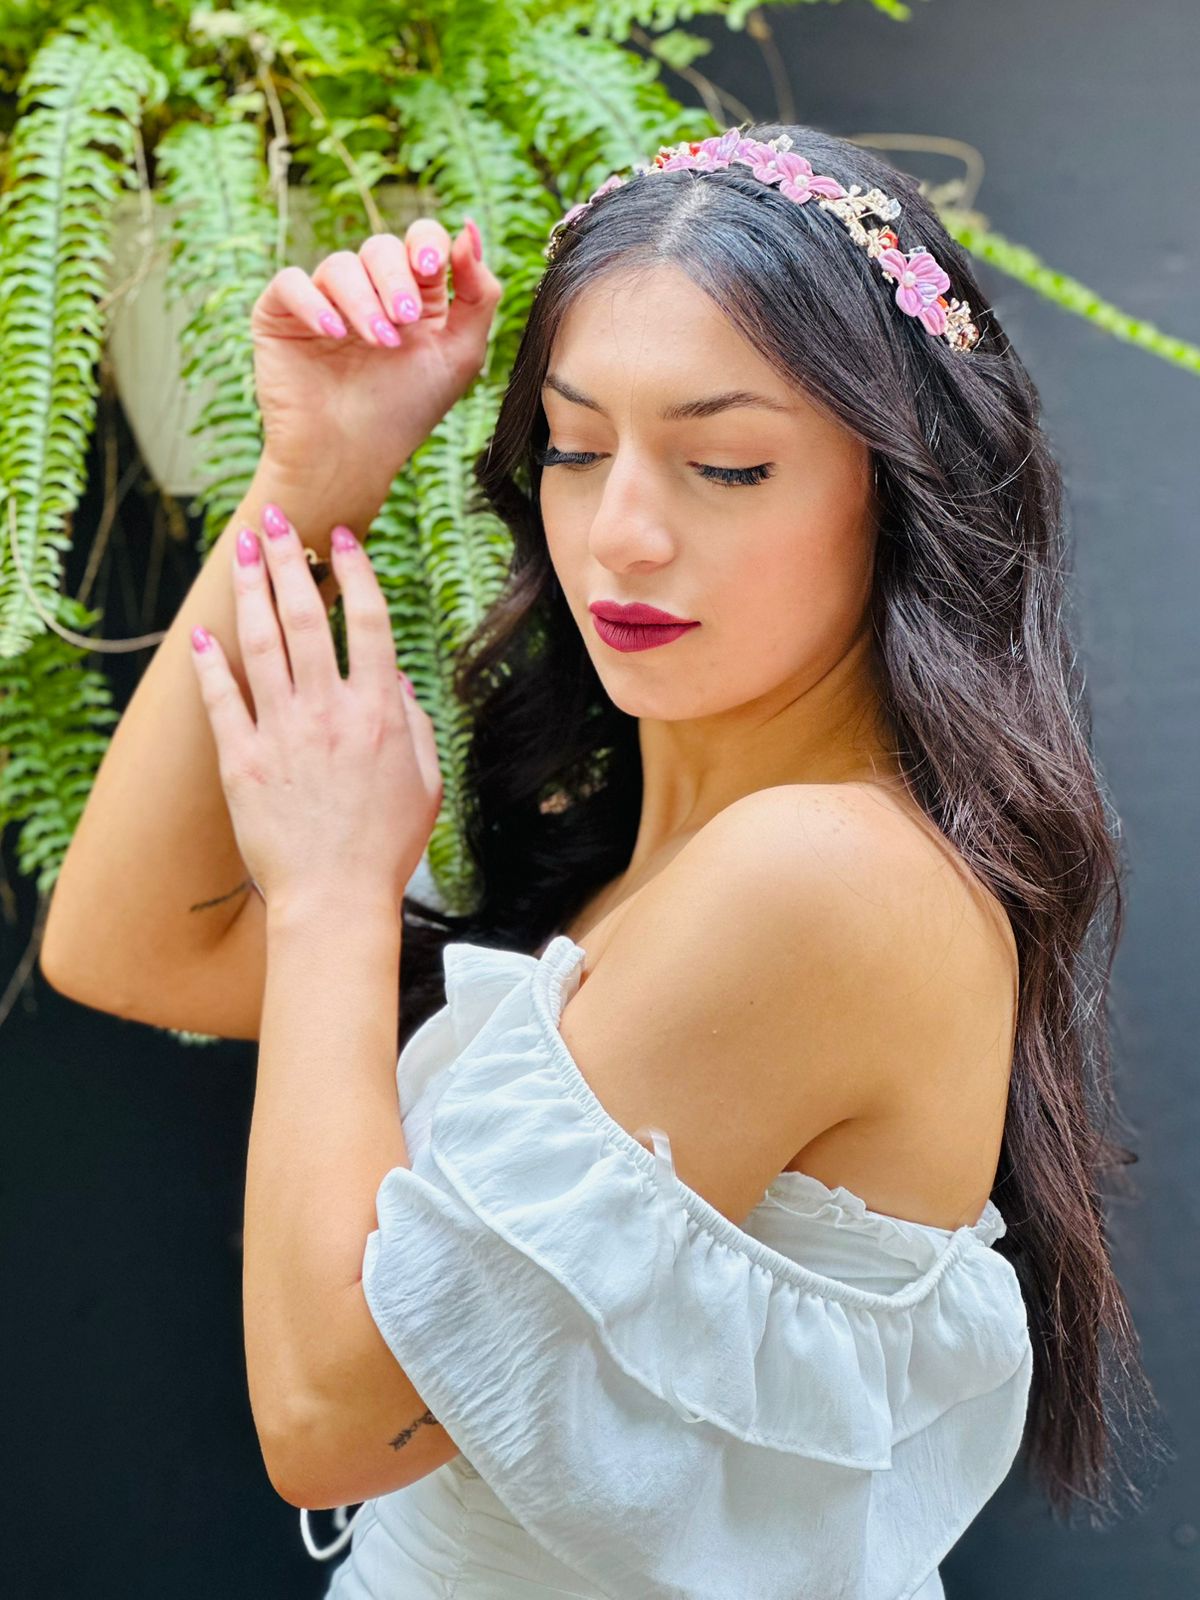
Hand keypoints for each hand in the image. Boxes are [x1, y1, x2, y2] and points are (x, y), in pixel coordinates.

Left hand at [188, 501, 442, 913]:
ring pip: (260, 644)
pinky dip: (210, 664)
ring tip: (242, 551)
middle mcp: (329, 712)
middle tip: (275, 520)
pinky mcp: (242, 761)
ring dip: (250, 591)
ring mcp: (281, 733)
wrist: (333, 899)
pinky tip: (202, 634)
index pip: (368, 623)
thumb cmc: (386, 849)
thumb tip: (393, 680)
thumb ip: (415, 725)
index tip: (345, 539)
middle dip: (290, 560)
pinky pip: (222, 700)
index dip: (357, 574)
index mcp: (378, 714)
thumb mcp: (426, 785)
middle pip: (306, 617)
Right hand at [251, 216, 503, 490]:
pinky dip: (315, 303)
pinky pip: (291, 283)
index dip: (425, 242)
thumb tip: (469, 229)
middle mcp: (367, 290)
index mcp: (412, 294)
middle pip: (381, 247)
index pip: (419, 239)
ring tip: (379, 343)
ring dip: (363, 301)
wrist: (351, 456)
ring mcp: (323, 299)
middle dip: (396, 279)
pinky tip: (334, 335)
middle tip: (405, 321)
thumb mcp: (460, 354)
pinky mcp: (281, 314)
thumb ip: (477, 293)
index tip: (432, 266)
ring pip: (340, 265)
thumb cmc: (407, 411)